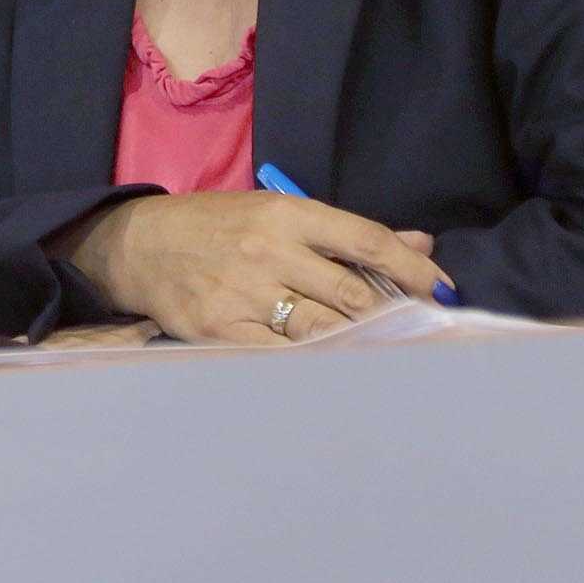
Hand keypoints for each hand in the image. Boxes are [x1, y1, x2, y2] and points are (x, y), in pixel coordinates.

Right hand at [60, 193, 453, 343]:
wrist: (138, 246)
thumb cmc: (216, 227)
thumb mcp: (275, 212)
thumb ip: (346, 232)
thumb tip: (420, 244)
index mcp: (286, 214)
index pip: (366, 240)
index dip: (414, 270)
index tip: (445, 292)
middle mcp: (269, 251)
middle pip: (354, 294)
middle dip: (396, 318)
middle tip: (423, 334)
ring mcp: (245, 294)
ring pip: (325, 331)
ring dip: (363, 346)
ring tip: (388, 355)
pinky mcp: (224, 332)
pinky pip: (284, 358)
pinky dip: (316, 365)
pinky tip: (336, 370)